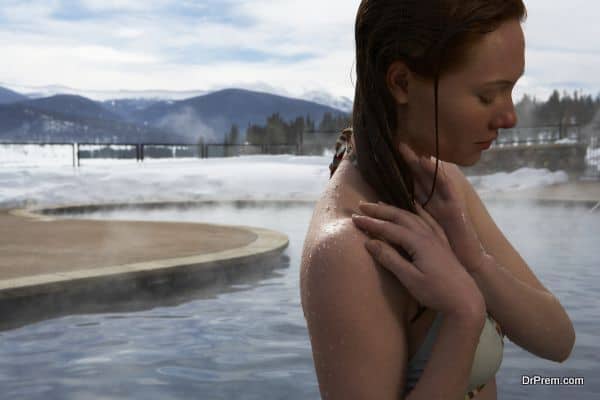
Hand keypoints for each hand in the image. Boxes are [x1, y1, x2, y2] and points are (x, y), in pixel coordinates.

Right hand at [352, 202, 485, 316]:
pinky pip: (426, 221)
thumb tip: (369, 242)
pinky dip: (416, 212)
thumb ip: (390, 258)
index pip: (389, 228)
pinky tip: (414, 209)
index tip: (354, 218)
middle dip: (380, 211)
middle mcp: (427, 235)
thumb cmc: (436, 292)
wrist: (465, 300)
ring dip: (395, 210)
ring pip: (412, 217)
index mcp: (418, 242)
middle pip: (400, 217)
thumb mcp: (409, 278)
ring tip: (381, 205)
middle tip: (362, 206)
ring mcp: (436, 238)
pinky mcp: (442, 243)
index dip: (371, 223)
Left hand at [398, 142, 488, 272]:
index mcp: (427, 212)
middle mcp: (437, 205)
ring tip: (406, 147)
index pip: (412, 190)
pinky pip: (445, 187)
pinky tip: (426, 160)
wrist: (468, 270)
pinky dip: (436, 172)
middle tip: (396, 145)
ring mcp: (448, 204)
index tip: (386, 163)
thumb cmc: (443, 258)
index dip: (401, 177)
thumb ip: (405, 233)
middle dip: (409, 163)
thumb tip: (382, 230)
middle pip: (421, 180)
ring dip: (420, 162)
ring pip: (432, 179)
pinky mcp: (455, 208)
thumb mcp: (419, 245)